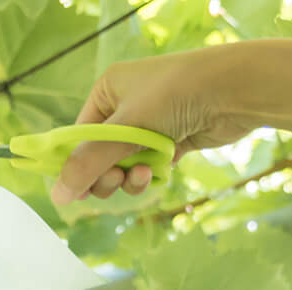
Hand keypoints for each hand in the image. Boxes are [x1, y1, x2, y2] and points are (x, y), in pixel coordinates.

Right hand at [51, 47, 255, 205]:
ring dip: (130, 179)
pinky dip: (151, 176)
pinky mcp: (171, 142)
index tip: (74, 192)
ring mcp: (149, 126)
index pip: (77, 138)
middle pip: (98, 158)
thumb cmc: (176, 94)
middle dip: (106, 175)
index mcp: (107, 92)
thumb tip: (57, 197)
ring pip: (124, 168)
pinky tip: (161, 170)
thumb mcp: (125, 128)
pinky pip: (148, 169)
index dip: (74, 167)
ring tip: (145, 173)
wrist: (234, 90)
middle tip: (116, 180)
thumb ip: (89, 164)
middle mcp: (125, 107)